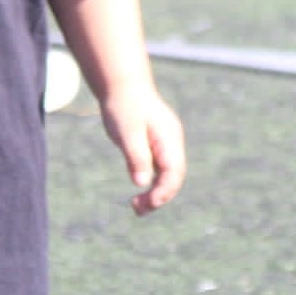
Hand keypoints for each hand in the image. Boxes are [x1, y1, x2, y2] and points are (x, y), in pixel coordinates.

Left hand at [100, 87, 185, 215]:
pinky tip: (139, 192)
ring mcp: (166, 144)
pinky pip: (159, 169)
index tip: (147, 204)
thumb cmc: (123, 106)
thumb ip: (136, 157)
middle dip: (159, 197)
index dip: (163, 191)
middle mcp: (172, 143)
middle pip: (173, 177)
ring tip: (136, 208)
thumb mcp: (127, 132)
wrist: (121, 85)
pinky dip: (151, 182)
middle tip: (137, 209)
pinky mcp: (156, 145)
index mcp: (169, 139)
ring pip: (166, 175)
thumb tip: (142, 183)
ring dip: (155, 193)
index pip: (174, 172)